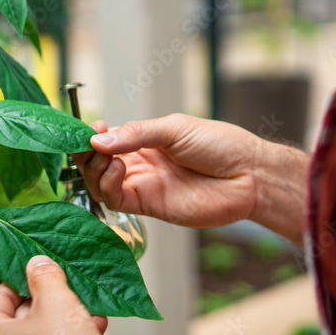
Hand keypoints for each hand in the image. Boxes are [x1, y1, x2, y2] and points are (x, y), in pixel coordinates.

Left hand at [0, 256, 107, 334]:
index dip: (31, 279)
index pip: (2, 292)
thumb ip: (45, 276)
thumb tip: (37, 262)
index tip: (52, 273)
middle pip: (21, 314)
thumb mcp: (58, 303)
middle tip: (76, 291)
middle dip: (54, 302)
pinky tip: (91, 330)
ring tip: (90, 312)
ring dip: (66, 320)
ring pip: (36, 334)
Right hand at [74, 114, 310, 244]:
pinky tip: (116, 170)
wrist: (249, 175)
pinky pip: (116, 199)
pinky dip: (107, 185)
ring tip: (105, 157)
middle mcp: (142, 163)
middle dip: (86, 153)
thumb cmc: (221, 145)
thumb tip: (99, 139)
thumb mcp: (176, 128)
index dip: (92, 135)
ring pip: (101, 182)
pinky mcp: (150, 206)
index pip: (108, 138)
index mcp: (148, 139)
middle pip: (98, 161)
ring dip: (94, 169)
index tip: (86, 129)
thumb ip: (137, 133)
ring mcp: (145, 184)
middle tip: (87, 144)